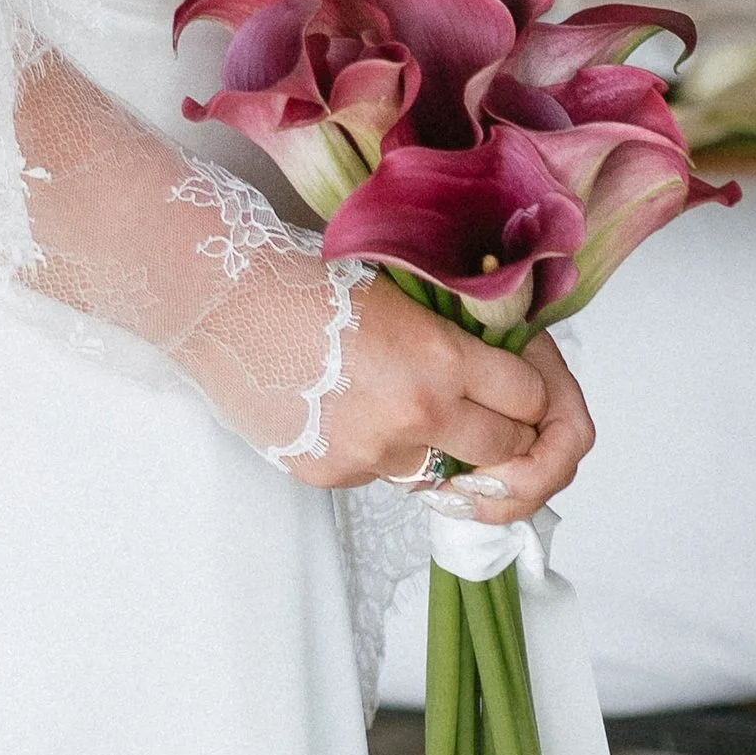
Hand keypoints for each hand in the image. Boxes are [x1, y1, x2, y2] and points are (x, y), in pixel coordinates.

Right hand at [289, 278, 587, 507]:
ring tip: (414, 407)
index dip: (532, 389)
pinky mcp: (333, 476)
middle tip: (487, 407)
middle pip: (506, 452)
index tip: (519, 382)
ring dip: (444, 447)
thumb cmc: (309, 279)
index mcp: (442, 360)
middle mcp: (416, 417)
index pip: (533, 400)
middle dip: (507, 430)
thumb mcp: (406, 292)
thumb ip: (460, 336)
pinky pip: (385, 474)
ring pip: (446, 473)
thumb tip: (505, 370)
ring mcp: (373, 455)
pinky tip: (354, 410)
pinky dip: (384, 451)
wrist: (222, 301)